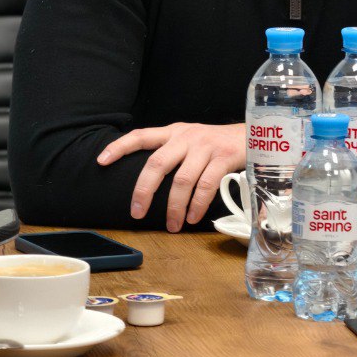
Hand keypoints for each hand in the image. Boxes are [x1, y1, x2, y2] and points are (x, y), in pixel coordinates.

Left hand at [97, 123, 244, 231]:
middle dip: (144, 190)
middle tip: (136, 213)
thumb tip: (149, 181)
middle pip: (157, 163)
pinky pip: (205, 185)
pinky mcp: (223, 157)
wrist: (255, 134)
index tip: (101, 161)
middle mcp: (187, 136)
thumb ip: (173, 153)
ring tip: (172, 225)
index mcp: (174, 132)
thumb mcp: (192, 140)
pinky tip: (193, 218)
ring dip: (174, 207)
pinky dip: (197, 205)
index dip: (120, 146)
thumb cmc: (218, 144)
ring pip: (181, 180)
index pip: (141, 135)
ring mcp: (205, 146)